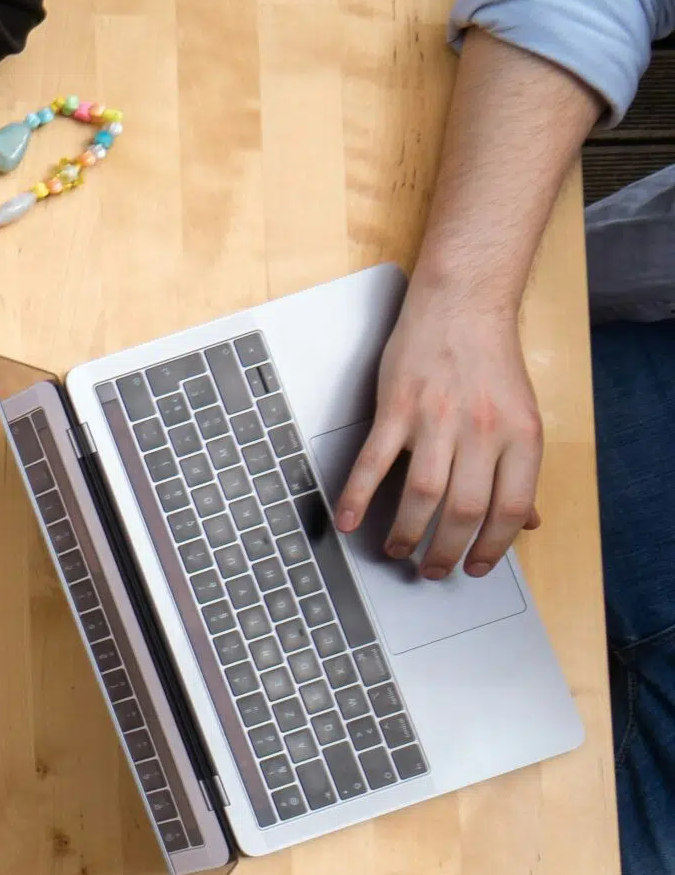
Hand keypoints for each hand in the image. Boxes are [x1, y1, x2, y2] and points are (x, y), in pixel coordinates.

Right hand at [333, 286, 541, 579]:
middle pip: (464, 510)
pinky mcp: (397, 409)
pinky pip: (375, 463)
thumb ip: (520, 469)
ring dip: (407, 533)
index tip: (476, 566)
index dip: (493, 547)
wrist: (463, 305)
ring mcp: (437, 420)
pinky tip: (349, 520)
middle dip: (446, 551)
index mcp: (520, 435)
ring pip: (422, 495)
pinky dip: (359, 496)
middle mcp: (481, 431)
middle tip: (433, 570)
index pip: (511, 508)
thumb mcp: (521, 415)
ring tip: (397, 550)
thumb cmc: (490, 360)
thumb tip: (525, 520)